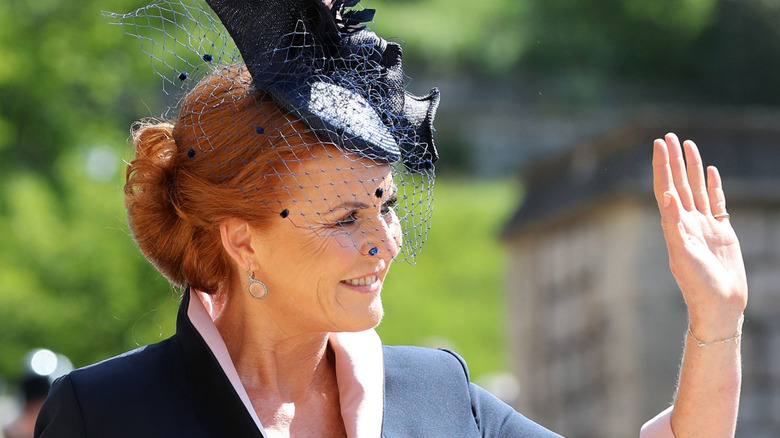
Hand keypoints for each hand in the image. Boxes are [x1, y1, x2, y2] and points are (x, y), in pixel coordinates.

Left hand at [652, 133, 746, 339]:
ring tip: (688, 145)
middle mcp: (686, 222)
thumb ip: (675, 226)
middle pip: (678, 183)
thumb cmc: (698, 285)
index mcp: (674, 226)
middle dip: (673, 160)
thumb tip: (667, 196)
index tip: (658, 144)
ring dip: (692, 167)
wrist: (719, 305)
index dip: (661, 166)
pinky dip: (712, 186)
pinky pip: (716, 202)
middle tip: (668, 136)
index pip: (665, 188)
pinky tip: (710, 171)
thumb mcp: (683, 255)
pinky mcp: (721, 232)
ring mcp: (704, 226)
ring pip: (697, 188)